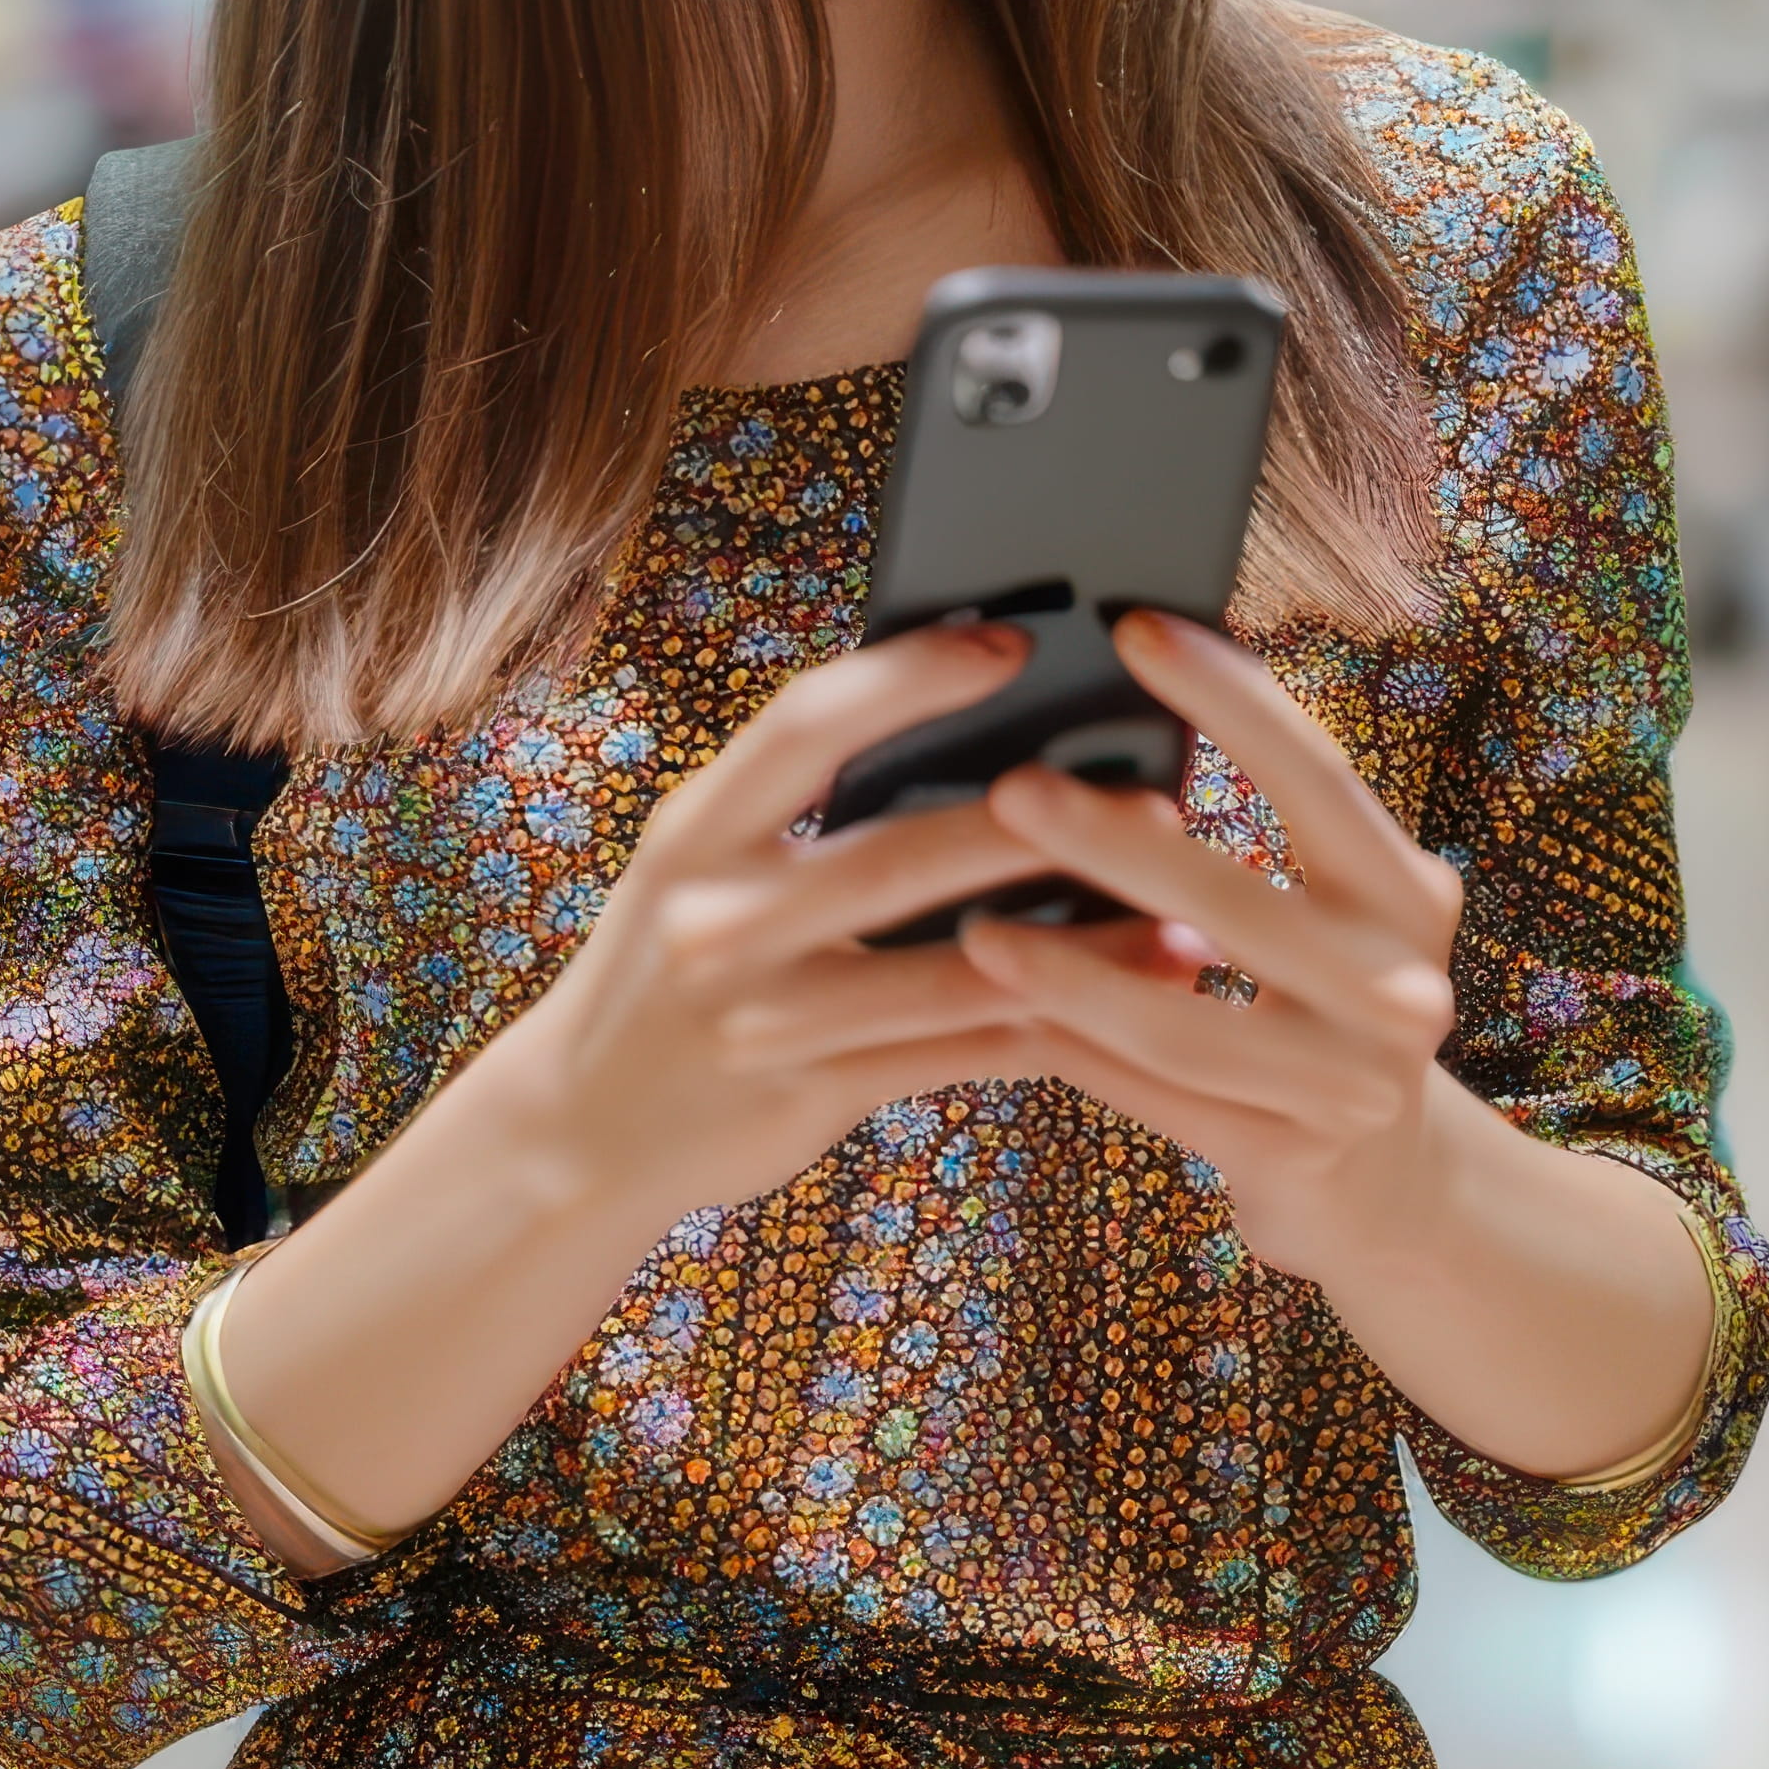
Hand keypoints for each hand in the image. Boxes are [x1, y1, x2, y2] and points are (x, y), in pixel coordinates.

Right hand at [484, 623, 1114, 1226]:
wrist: (582, 1128)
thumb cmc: (680, 965)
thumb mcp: (708, 864)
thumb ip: (805, 802)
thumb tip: (965, 700)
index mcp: (695, 829)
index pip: (806, 727)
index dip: (909, 678)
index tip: (1014, 640)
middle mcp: (716, 920)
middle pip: (895, 860)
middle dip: (1037, 828)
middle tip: (1157, 800)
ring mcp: (760, 1019)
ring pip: (950, 975)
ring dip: (1081, 947)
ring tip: (1186, 918)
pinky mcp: (809, 1095)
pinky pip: (957, 1056)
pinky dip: (1056, 1028)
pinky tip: (1136, 1006)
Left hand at [938, 609, 1469, 1282]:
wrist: (1388, 1186)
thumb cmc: (1324, 1006)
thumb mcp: (1329, 914)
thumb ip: (1261, 833)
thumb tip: (1114, 700)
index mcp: (1407, 892)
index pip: (1318, 776)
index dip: (1230, 699)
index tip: (1134, 628)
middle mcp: (1401, 986)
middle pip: (1242, 904)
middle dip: (1116, 846)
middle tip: (1011, 788)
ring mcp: (1349, 1084)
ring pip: (1185, 1021)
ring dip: (1073, 971)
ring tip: (977, 926)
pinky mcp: (1288, 1158)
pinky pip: (1157, 1096)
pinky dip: (1080, 1049)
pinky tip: (1005, 1009)